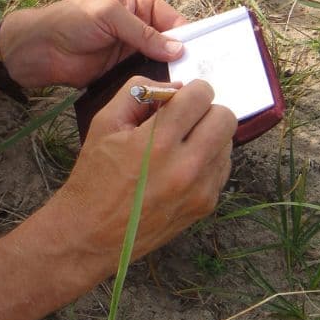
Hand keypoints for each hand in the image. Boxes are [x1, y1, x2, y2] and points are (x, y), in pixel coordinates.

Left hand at [0, 0, 186, 89]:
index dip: (189, 36)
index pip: (175, 20)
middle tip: (202, 76)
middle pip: (172, 44)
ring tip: (191, 90)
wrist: (39, 49)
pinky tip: (169, 98)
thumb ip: (143, 32)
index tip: (204, 54)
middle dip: (185, 57)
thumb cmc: (71, 21)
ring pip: (162, 64)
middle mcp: (141, 29)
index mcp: (140, 6)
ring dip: (173, 75)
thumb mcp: (110, 16)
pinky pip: (147, 80)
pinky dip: (157, 87)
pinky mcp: (124, 75)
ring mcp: (133, 53)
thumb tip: (177, 49)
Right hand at [0, 77, 235, 319]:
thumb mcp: (105, 122)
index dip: (191, 89)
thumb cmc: (94, 175)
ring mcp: (200, 189)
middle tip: (185, 118)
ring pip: (228, 143)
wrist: (91, 233)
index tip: (179, 97)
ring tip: (181, 144)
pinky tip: (183, 165)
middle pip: (226, 117)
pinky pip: (222, 168)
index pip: (201, 95)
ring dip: (209, 135)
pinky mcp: (205, 207)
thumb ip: (138, 91)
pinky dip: (208, 160)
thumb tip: (174, 86)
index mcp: (158, 141)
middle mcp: (186, 166)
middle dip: (206, 110)